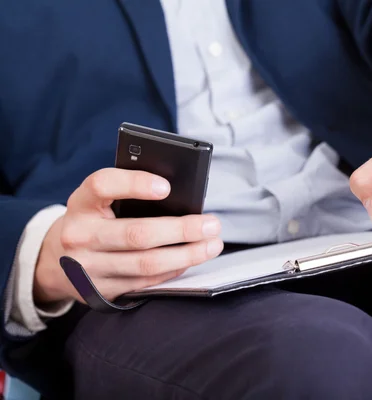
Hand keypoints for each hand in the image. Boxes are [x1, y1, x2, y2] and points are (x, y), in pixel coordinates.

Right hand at [34, 168, 222, 303]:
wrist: (54, 260)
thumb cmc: (92, 220)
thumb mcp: (99, 201)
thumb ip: (128, 194)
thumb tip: (182, 197)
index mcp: (80, 203)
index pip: (102, 185)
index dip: (135, 184)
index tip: (166, 186)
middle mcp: (80, 236)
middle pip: (136, 234)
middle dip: (181, 229)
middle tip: (211, 224)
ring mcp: (88, 268)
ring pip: (146, 264)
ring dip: (187, 255)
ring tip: (212, 244)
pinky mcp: (101, 291)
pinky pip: (146, 282)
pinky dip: (174, 270)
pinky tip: (192, 259)